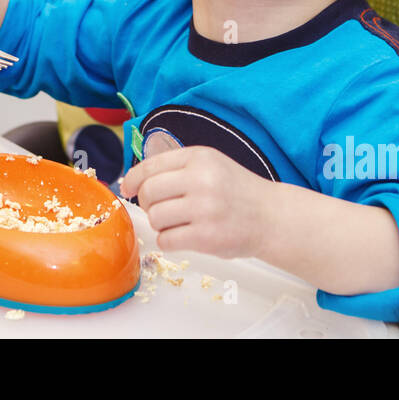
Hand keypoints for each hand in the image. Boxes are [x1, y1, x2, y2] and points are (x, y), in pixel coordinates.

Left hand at [118, 146, 270, 259]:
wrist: (270, 217)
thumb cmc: (236, 191)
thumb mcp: (211, 164)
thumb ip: (178, 167)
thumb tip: (136, 180)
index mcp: (199, 157)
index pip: (150, 166)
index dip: (133, 179)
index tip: (128, 188)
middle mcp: (201, 179)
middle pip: (149, 192)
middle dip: (148, 203)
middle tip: (159, 208)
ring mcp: (204, 209)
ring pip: (155, 218)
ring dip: (160, 224)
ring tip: (177, 223)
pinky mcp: (206, 236)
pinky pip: (166, 240)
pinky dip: (169, 241)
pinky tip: (183, 236)